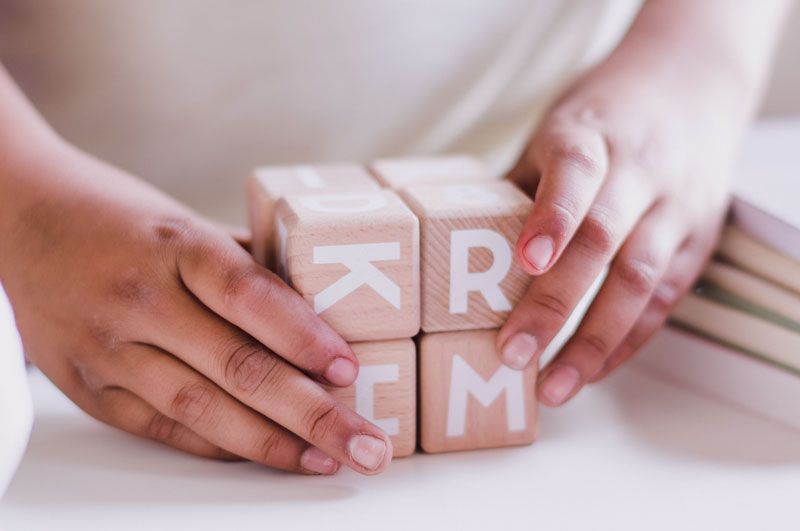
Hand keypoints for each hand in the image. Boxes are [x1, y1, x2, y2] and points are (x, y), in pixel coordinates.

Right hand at [1, 145, 391, 474]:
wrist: (20, 217)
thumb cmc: (119, 217)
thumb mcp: (187, 222)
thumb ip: (247, 266)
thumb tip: (321, 308)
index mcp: (175, 245)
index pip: (249, 296)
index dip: (305, 337)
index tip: (350, 371)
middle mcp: (140, 299)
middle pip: (237, 367)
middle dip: (312, 414)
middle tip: (367, 445)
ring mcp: (110, 348)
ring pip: (203, 410)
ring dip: (274, 444)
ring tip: (329, 460)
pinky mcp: (90, 388)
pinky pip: (166, 429)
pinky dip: (222, 446)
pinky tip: (269, 455)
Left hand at [495, 42, 751, 405]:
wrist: (690, 88)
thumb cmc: (601, 120)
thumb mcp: (556, 134)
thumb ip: (520, 188)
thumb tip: (461, 250)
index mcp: (592, 136)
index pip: (575, 173)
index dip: (552, 218)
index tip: (525, 262)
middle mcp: (641, 171)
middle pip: (602, 240)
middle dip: (556, 303)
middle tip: (513, 354)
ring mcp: (676, 206)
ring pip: (640, 278)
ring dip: (595, 340)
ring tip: (554, 387)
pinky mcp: (699, 239)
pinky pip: (664, 298)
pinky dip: (627, 339)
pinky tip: (593, 370)